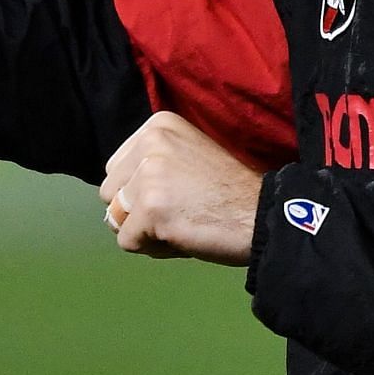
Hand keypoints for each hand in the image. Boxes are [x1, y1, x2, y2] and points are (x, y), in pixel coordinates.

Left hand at [101, 111, 264, 263]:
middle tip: (179, 213)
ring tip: (180, 225)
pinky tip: (183, 237)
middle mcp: (150, 144)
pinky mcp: (151, 210)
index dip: (141, 192)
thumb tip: (115, 195)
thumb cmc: (230, 193)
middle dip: (136, 212)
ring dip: (144, 231)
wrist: (264, 215)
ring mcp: (149, 177)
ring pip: (116, 218)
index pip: (116, 168)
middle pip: (109, 193)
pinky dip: (153, 248)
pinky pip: (128, 242)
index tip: (178, 194)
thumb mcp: (187, 156)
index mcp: (157, 126)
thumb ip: (151, 163)